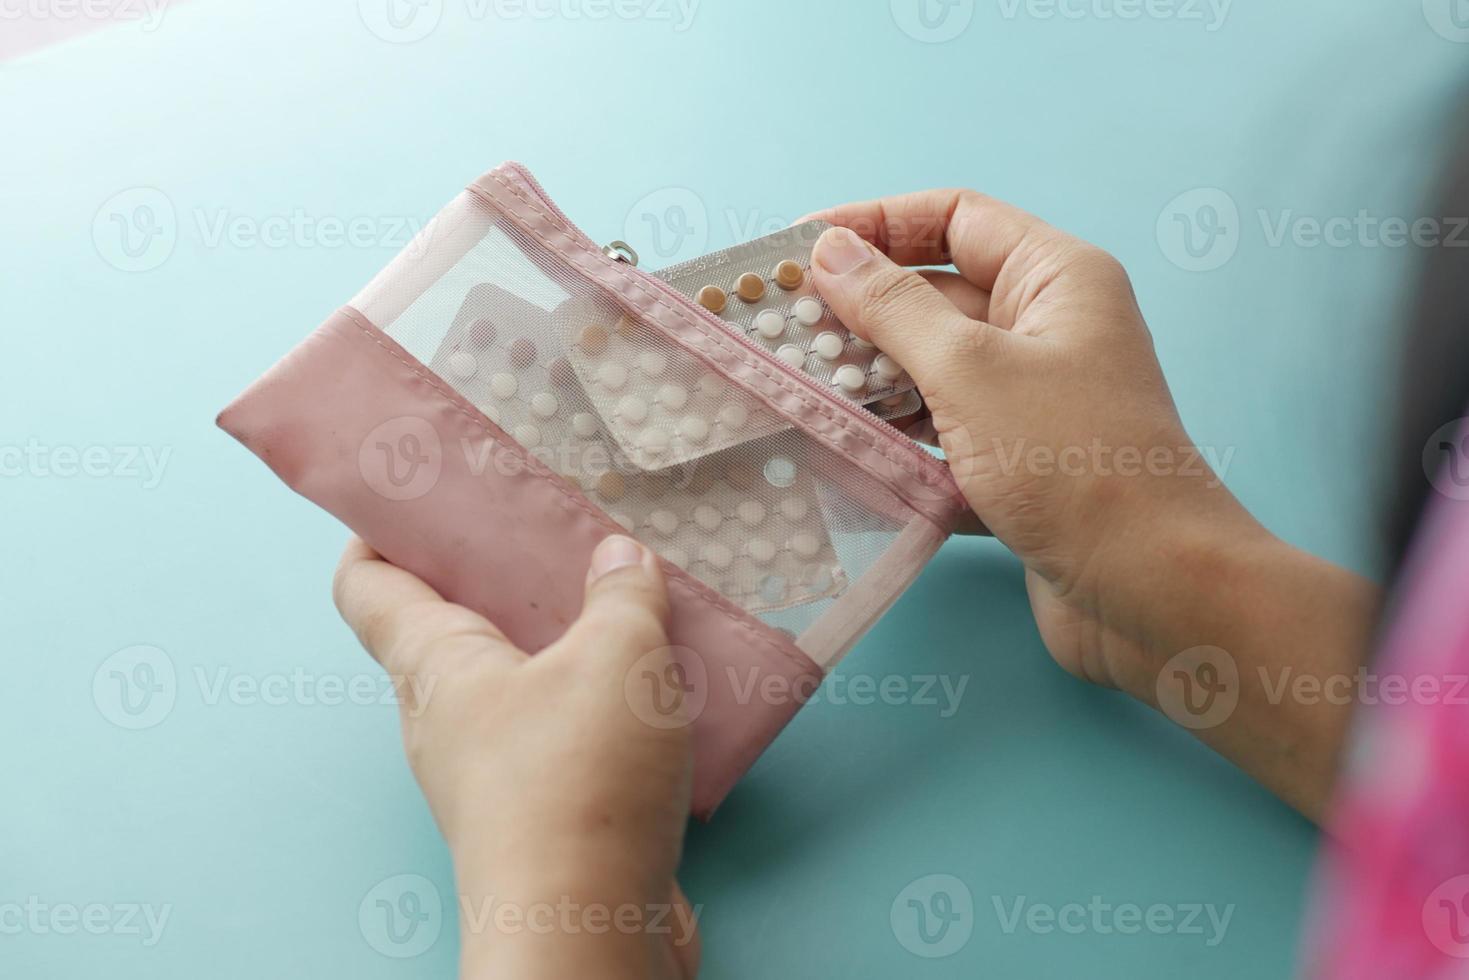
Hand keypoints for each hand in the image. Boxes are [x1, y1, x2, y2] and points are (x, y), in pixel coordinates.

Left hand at [333, 534, 700, 978]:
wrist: (587, 926)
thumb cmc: (577, 777)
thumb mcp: (616, 657)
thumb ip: (620, 596)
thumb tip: (618, 557)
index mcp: (434, 664)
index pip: (367, 583)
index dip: (379, 528)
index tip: (419, 490)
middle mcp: (447, 718)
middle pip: (450, 628)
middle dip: (497, 578)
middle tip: (557, 532)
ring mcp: (494, 772)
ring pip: (518, 684)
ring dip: (565, 644)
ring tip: (626, 601)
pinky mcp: (546, 813)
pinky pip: (565, 735)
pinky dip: (601, 705)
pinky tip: (662, 688)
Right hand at [806, 191, 1378, 820]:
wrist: (1150, 589)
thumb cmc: (1070, 461)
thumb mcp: (969, 370)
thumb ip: (893, 307)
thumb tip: (829, 250)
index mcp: (1055, 278)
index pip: (955, 218)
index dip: (875, 223)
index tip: (799, 248)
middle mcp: (1049, 329)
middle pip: (938, 294)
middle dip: (862, 310)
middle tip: (781, 328)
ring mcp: (1036, 401)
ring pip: (937, 371)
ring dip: (874, 381)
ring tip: (800, 392)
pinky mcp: (1022, 466)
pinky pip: (946, 435)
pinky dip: (902, 443)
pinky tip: (848, 455)